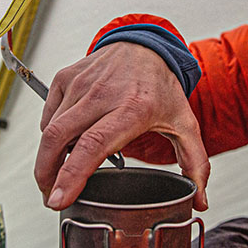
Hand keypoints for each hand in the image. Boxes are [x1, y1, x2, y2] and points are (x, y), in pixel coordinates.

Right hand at [35, 42, 209, 210]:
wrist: (144, 46)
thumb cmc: (161, 88)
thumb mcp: (184, 124)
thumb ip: (195, 164)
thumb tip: (200, 201)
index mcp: (133, 109)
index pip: (93, 145)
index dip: (71, 175)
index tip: (59, 199)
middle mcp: (102, 94)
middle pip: (59, 140)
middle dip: (46, 176)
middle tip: (52, 198)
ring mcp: (80, 84)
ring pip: (50, 131)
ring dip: (48, 160)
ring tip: (59, 176)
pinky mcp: (65, 78)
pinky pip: (48, 117)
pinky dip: (50, 137)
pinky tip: (65, 144)